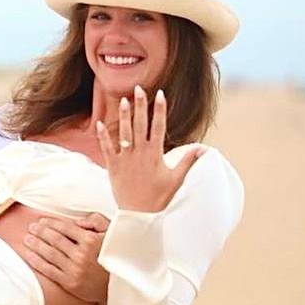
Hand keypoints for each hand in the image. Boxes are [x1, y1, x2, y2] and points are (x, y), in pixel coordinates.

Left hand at [20, 213, 109, 302]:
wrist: (120, 286)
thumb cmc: (115, 257)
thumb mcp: (113, 234)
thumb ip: (96, 221)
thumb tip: (77, 221)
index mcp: (91, 240)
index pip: (65, 228)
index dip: (51, 223)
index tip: (41, 220)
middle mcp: (81, 254)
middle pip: (54, 239)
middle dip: (40, 231)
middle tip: (31, 227)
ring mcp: (75, 269)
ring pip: (49, 253)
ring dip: (36, 244)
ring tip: (27, 239)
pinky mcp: (70, 283)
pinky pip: (49, 270)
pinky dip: (37, 261)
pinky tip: (29, 255)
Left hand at [97, 86, 203, 211]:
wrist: (139, 215)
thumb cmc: (159, 197)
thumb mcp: (176, 179)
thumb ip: (188, 161)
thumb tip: (204, 148)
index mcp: (156, 154)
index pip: (158, 127)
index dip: (159, 110)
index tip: (160, 94)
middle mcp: (140, 154)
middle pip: (140, 125)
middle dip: (140, 106)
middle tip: (138, 88)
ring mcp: (125, 159)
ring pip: (124, 133)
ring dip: (123, 116)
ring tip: (122, 100)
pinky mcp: (113, 167)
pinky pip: (107, 149)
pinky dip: (103, 136)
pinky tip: (99, 123)